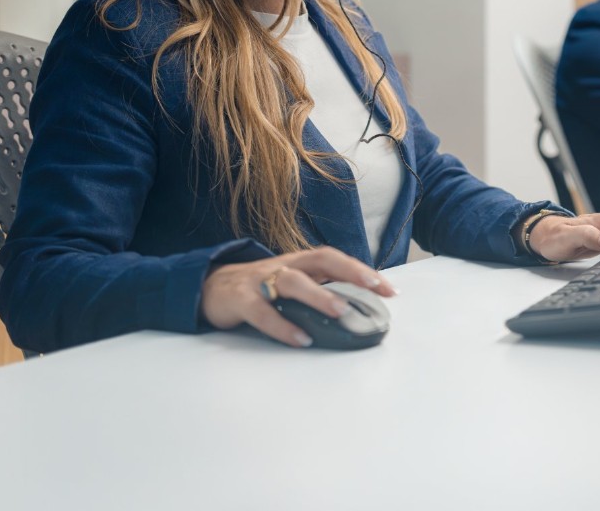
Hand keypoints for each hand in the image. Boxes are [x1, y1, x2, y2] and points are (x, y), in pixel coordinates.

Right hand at [199, 247, 395, 347]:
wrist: (209, 286)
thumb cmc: (260, 288)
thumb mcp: (290, 284)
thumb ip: (317, 291)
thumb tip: (355, 309)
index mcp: (298, 263)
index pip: (335, 260)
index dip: (362, 271)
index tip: (390, 290)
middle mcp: (283, 266)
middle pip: (320, 259)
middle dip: (350, 271)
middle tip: (374, 288)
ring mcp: (261, 281)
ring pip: (293, 281)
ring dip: (319, 295)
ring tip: (341, 312)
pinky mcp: (241, 300)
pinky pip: (263, 312)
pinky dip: (283, 326)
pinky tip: (302, 340)